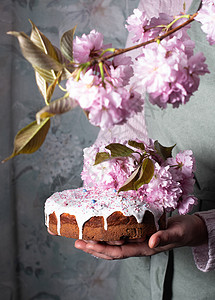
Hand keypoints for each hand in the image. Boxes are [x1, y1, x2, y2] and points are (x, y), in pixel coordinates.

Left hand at [74, 214, 207, 259]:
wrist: (189, 230)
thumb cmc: (184, 232)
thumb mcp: (177, 233)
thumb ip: (164, 237)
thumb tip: (150, 242)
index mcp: (145, 249)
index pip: (119, 252)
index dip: (102, 249)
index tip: (88, 244)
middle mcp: (138, 247)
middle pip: (112, 251)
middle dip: (94, 248)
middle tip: (78, 242)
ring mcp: (137, 241)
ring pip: (114, 246)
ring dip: (98, 243)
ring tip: (83, 239)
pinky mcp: (138, 233)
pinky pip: (120, 237)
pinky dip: (108, 236)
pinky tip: (101, 231)